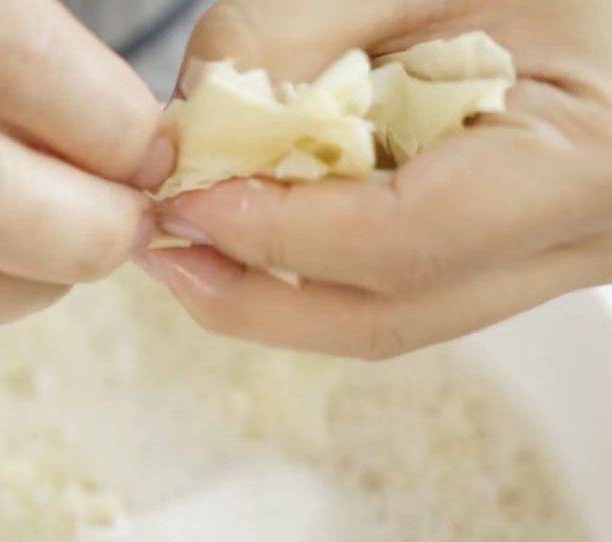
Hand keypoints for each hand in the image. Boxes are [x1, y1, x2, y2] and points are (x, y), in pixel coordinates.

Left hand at [147, 0, 611, 357]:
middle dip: (249, 298)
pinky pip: (384, 296)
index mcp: (577, 166)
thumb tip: (195, 120)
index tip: (185, 205)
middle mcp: (562, 249)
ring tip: (192, 246)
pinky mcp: (495, 269)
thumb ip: (300, 33)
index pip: (401, 239)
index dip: (276, 233)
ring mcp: (531, 271)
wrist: (603, 23)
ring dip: (267, 295)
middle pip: (377, 321)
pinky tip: (255, 236)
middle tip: (162, 253)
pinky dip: (306, 275)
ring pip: (374, 323)